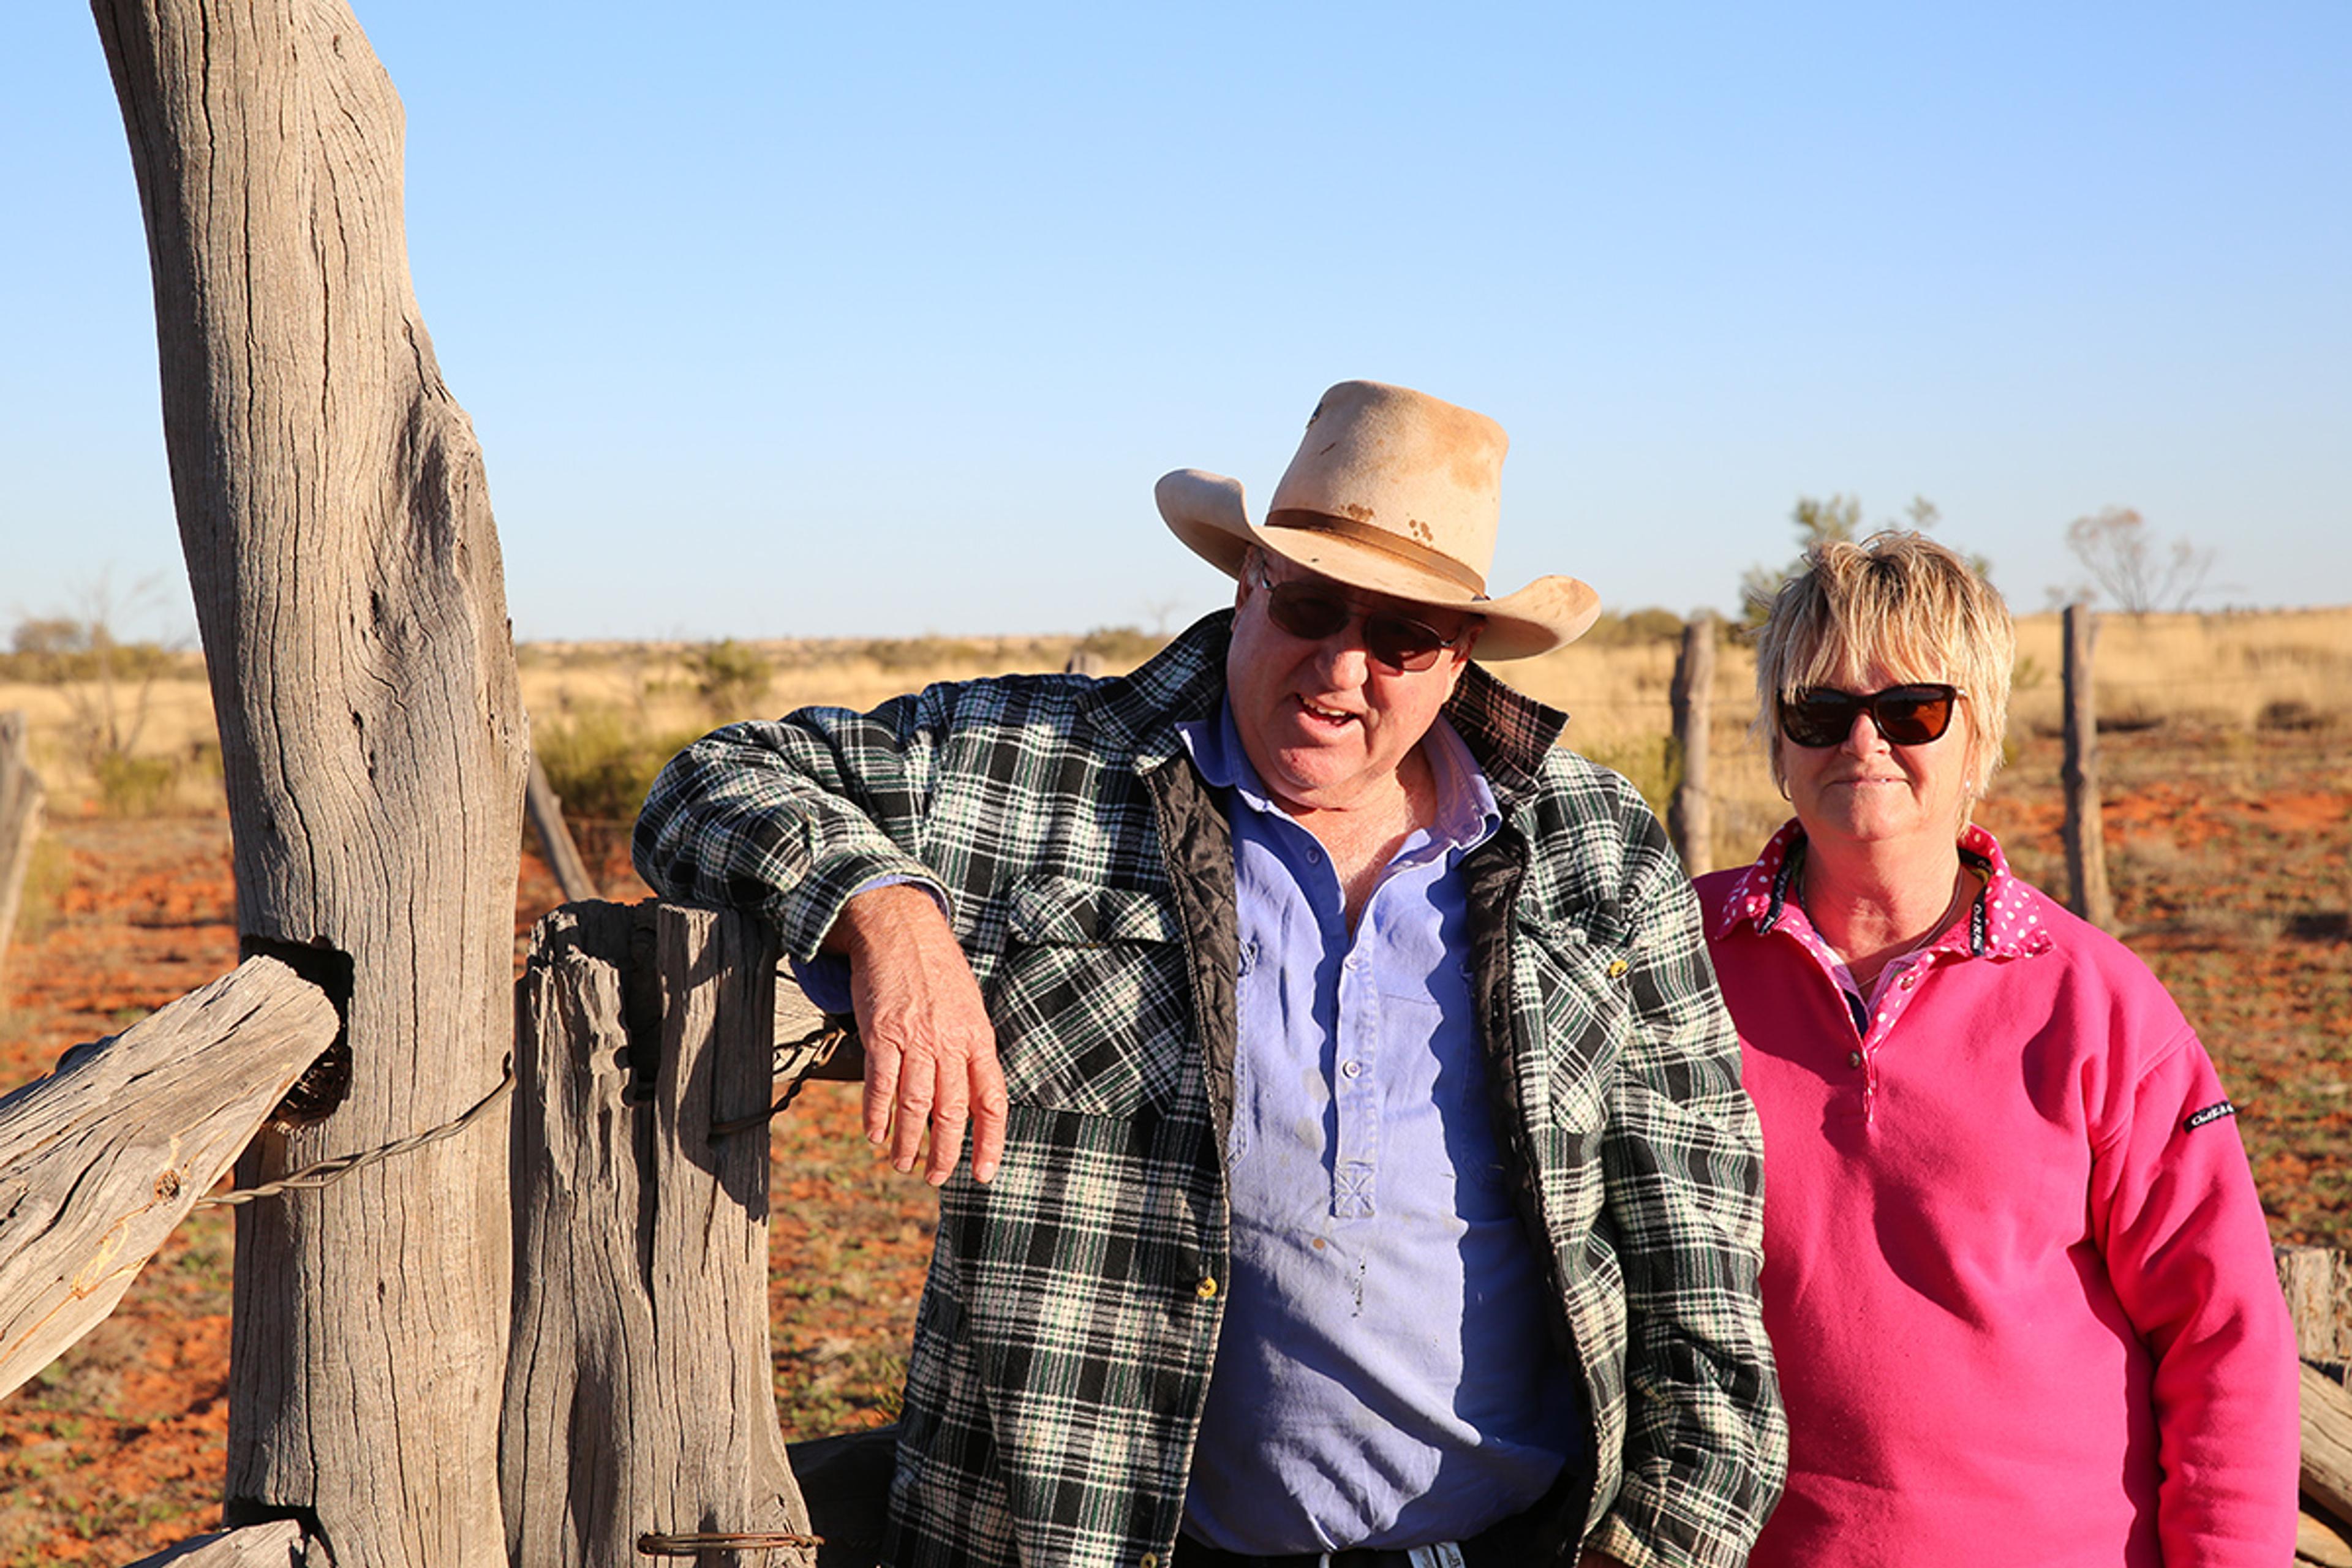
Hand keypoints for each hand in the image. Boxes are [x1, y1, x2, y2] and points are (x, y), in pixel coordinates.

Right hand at [829, 884, 1007, 1185]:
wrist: (901, 928)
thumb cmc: (936, 970)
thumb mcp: (969, 1007)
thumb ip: (970, 1050)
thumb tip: (969, 1097)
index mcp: (979, 1038)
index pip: (992, 1101)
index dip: (990, 1141)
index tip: (985, 1172)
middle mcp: (950, 1042)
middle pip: (953, 1112)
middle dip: (946, 1153)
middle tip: (937, 1178)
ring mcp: (915, 1039)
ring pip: (915, 1106)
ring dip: (908, 1143)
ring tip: (903, 1164)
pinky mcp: (881, 1034)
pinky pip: (880, 1085)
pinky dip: (876, 1115)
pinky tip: (875, 1134)